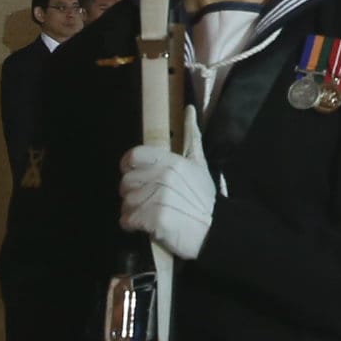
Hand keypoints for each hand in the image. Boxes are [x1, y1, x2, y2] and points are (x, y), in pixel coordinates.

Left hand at [120, 144, 217, 259]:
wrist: (213, 230)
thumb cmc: (204, 199)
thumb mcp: (200, 165)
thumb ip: (192, 138)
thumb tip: (189, 109)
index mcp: (171, 162)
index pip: (134, 156)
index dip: (127, 165)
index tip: (131, 173)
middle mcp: (163, 177)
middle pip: (126, 181)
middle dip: (131, 193)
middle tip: (143, 200)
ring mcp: (158, 198)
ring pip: (126, 202)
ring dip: (131, 211)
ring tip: (146, 214)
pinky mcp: (153, 219)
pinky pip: (127, 220)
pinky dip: (131, 225)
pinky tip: (144, 225)